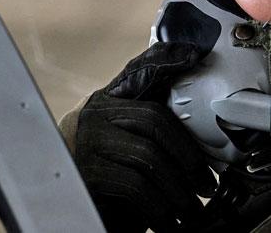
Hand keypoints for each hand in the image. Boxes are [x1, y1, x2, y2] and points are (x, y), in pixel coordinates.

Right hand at [76, 42, 216, 231]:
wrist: (65, 203)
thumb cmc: (106, 170)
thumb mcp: (130, 140)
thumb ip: (155, 121)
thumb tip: (194, 80)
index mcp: (108, 100)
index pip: (140, 72)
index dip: (166, 61)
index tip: (194, 54)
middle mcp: (96, 115)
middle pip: (153, 120)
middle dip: (188, 155)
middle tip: (206, 185)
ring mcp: (89, 142)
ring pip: (147, 156)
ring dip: (178, 189)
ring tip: (192, 211)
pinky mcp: (87, 173)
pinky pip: (134, 185)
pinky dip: (159, 208)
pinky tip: (168, 222)